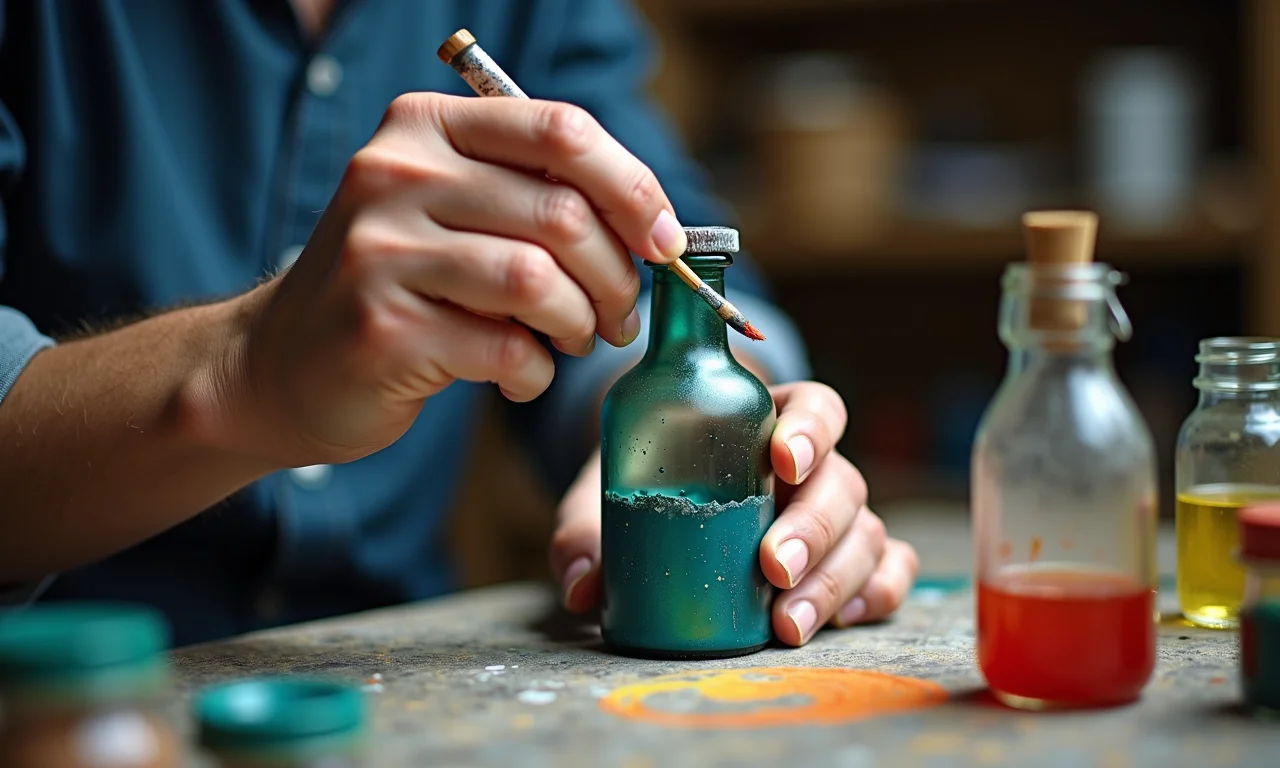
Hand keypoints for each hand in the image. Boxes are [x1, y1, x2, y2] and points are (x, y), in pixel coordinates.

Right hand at [199, 94, 689, 465]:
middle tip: (620, 316)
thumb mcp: (452, 210)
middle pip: (563, 213)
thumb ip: (533, 196)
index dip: (634, 189)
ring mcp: (380, 250)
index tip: (664, 243)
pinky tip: (519, 373)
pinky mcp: (381, 327)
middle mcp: (395, 173)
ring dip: (579, 325)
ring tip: (572, 341)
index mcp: (425, 127)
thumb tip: (653, 226)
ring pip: (539, 281)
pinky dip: (534, 372)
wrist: (283, 363)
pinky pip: (505, 348)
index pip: (561, 132)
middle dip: (618, 277)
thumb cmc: (399, 286)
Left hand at [550, 382, 919, 644]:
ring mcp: (841, 514)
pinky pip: (890, 569)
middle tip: (772, 568)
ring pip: (866, 533)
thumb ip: (589, 531)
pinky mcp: (854, 558)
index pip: (816, 408)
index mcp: (771, 419)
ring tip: (788, 624)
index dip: (810, 431)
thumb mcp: (613, 492)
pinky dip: (877, 593)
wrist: (673, 502)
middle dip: (813, 529)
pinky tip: (841, 620)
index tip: (782, 462)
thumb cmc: (653, 482)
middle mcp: (817, 465)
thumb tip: (583, 588)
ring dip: (834, 579)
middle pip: (842, 483)